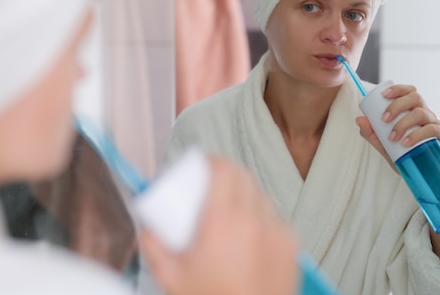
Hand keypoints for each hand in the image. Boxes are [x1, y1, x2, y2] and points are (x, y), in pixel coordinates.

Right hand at [140, 157, 298, 294]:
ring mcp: (278, 233)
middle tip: (210, 187)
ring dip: (244, 196)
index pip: (224, 170)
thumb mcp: (170, 278)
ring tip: (229, 215)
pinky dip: (261, 219)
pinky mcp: (292, 248)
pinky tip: (249, 238)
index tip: (202, 166)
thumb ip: (153, 246)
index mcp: (222, 222)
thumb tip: (148, 225)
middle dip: (226, 175)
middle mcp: (255, 221)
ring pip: (261, 196)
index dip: (212, 161)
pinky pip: (275, 219)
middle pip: (244, 177)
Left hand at [356, 84, 439, 167]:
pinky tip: (406, 143)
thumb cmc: (405, 154)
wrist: (424, 174)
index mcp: (413, 110)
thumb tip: (359, 119)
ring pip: (421, 113)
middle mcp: (425, 113)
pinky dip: (417, 135)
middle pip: (415, 97)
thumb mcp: (385, 144)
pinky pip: (432, 129)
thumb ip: (372, 133)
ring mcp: (435, 123)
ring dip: (403, 123)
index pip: (409, 92)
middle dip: (397, 105)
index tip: (383, 95)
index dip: (398, 89)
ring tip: (393, 137)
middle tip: (383, 120)